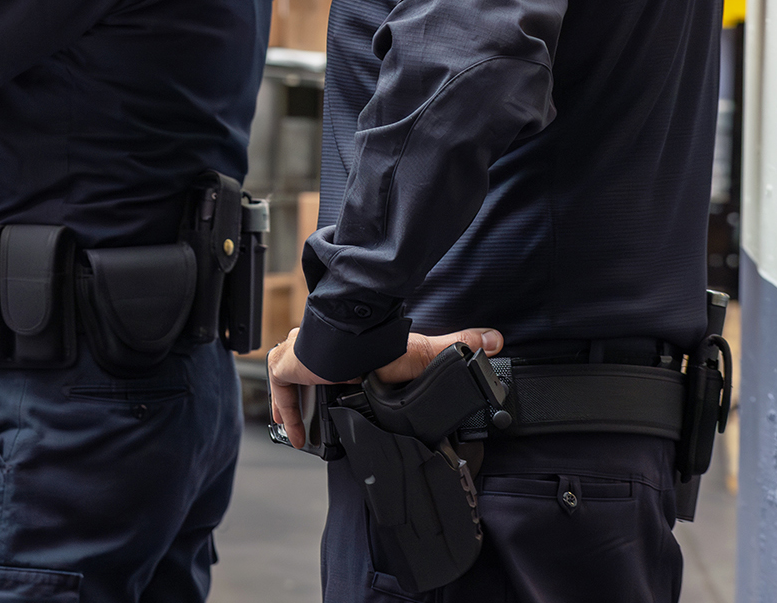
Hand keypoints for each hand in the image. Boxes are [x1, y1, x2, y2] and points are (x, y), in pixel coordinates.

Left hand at [267, 326, 503, 436]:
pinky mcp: (288, 364)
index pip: (338, 360)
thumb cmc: (386, 345)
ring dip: (296, 403)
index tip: (344, 397)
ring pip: (291, 378)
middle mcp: (322, 347)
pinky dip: (287, 411)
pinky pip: (280, 386)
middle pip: (309, 369)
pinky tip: (296, 436)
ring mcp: (301, 353)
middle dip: (312, 392)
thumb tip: (496, 340)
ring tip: (306, 432)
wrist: (355, 340)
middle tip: (321, 422)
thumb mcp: (422, 352)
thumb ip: (458, 347)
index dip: (337, 377)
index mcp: (350, 346)